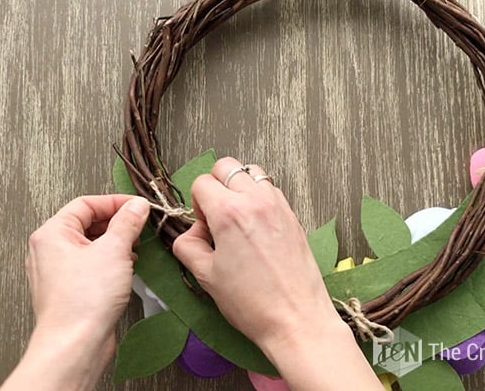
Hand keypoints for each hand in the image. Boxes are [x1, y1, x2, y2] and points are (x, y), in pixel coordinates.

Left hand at [1, 195, 148, 390]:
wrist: (75, 343)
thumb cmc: (84, 300)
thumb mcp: (114, 250)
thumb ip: (127, 222)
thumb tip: (136, 206)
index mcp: (52, 233)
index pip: (86, 204)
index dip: (115, 202)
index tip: (138, 206)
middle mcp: (50, 250)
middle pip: (87, 223)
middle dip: (117, 223)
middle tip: (140, 226)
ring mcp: (58, 272)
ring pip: (91, 245)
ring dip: (115, 244)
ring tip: (135, 249)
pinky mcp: (70, 290)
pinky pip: (91, 266)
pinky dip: (110, 262)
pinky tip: (126, 269)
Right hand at [173, 158, 383, 390]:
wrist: (296, 319)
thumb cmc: (253, 303)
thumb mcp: (206, 276)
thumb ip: (188, 246)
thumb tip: (191, 234)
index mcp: (230, 212)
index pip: (201, 182)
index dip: (196, 204)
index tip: (203, 228)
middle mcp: (256, 201)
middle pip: (226, 166)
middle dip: (215, 186)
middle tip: (216, 217)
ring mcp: (279, 206)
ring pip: (252, 172)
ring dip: (239, 187)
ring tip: (238, 218)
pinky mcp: (293, 216)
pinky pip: (271, 190)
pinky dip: (259, 198)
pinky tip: (256, 228)